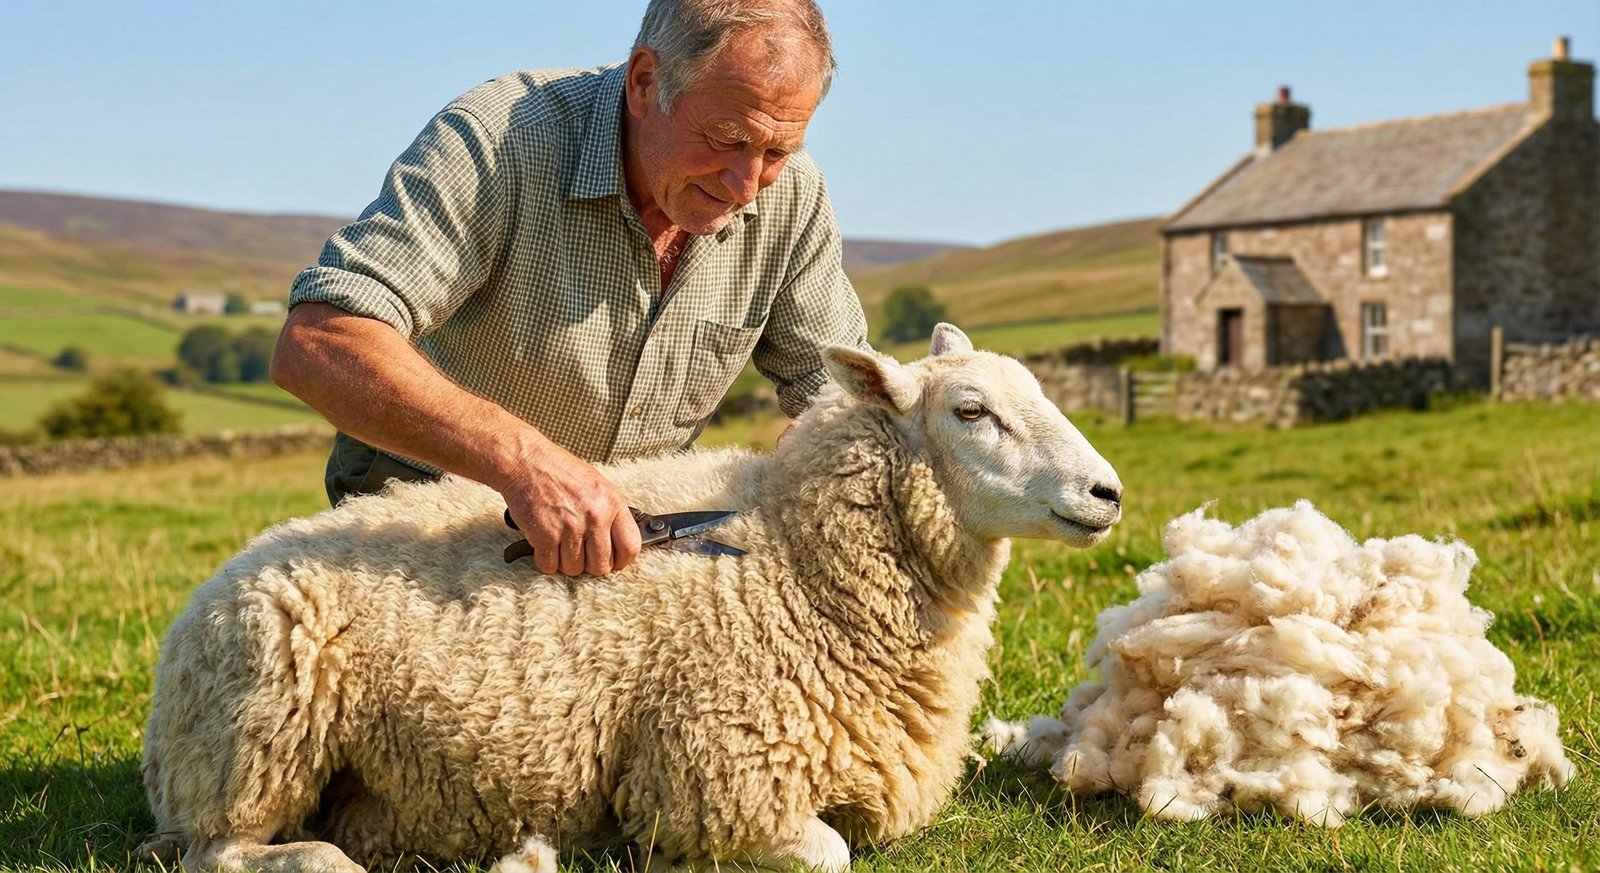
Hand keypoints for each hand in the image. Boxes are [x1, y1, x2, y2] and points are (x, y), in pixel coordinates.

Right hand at [499, 447, 641, 575]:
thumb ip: (612, 513)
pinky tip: (545, 544)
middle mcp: (595, 516)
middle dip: (590, 566)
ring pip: (574, 569)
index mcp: (613, 502)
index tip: (612, 561)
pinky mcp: (545, 536)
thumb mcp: (598, 486)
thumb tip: (620, 543)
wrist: (526, 462)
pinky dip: (546, 561)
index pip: (630, 547)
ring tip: (560, 544)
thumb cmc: (560, 472)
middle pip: (601, 566)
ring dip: (566, 563)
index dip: (621, 561)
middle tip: (581, 554)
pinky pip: (550, 566)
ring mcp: (570, 527)